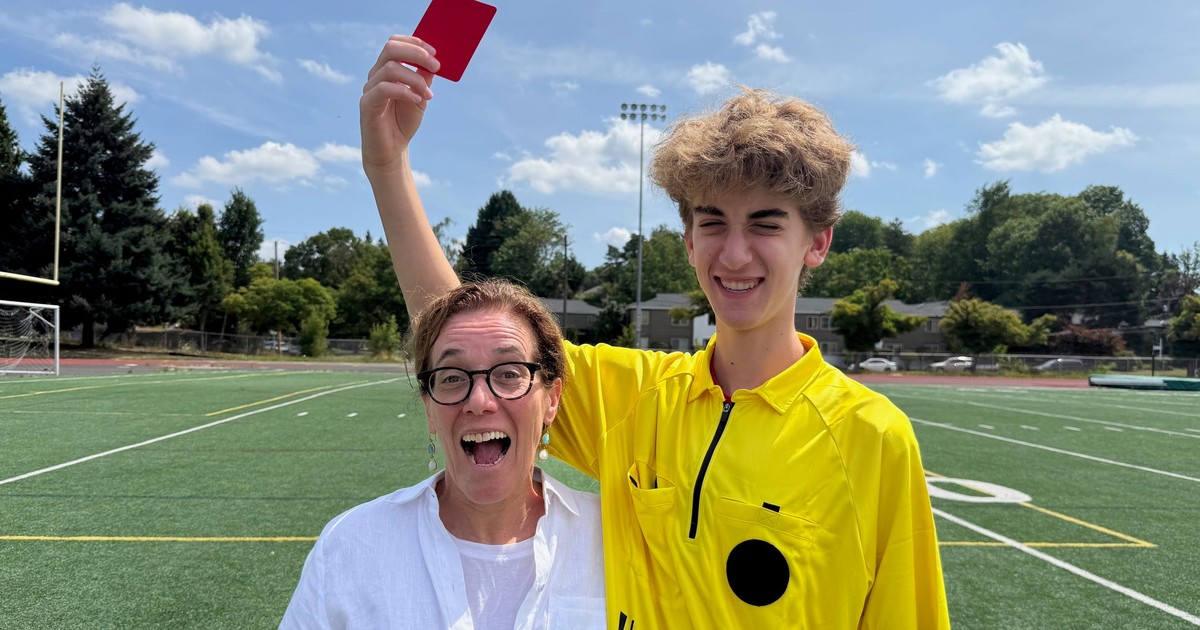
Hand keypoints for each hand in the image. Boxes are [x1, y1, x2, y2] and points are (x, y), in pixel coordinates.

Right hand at [360, 35, 440, 177]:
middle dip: (416, 53)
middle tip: (436, 66)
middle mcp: (376, 76)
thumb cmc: (403, 123)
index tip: (435, 52)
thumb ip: (423, 80)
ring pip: (390, 68)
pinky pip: (384, 88)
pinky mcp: (366, 104)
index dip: (415, 43)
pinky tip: (417, 100)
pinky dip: (405, 91)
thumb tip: (433, 63)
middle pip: (390, 48)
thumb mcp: (419, 97)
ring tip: (428, 94)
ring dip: (415, 78)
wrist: (391, 150)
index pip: (395, 44)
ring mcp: (369, 88)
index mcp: (387, 70)